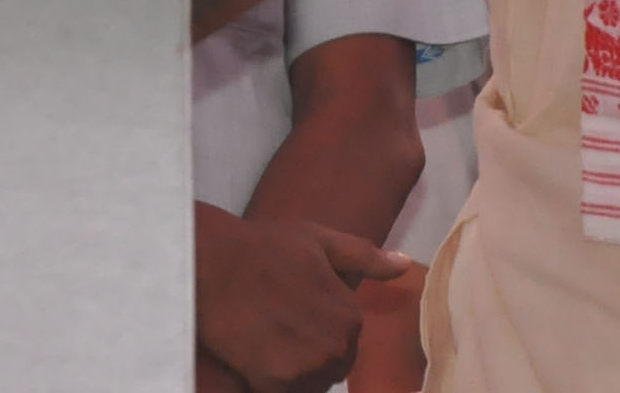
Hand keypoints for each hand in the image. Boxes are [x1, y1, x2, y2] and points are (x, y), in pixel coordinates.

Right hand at [195, 202, 407, 392]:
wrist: (214, 262)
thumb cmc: (265, 247)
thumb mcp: (320, 240)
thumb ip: (365, 257)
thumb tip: (405, 265)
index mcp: (350, 316)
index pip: (346, 342)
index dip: (319, 329)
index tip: (293, 313)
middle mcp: (336, 346)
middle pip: (330, 368)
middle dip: (309, 354)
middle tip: (278, 328)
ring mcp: (307, 368)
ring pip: (309, 385)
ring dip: (293, 372)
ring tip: (267, 341)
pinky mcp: (275, 384)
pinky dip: (270, 382)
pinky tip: (254, 356)